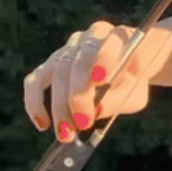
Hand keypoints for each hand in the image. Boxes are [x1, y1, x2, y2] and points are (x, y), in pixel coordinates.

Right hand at [23, 22, 171, 139]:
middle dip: (79, 95)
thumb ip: (119, 99)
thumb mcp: (137, 92)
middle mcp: (89, 38)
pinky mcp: (51, 63)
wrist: (126, 68)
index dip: (104, 60)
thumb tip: (95, 111)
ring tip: (65, 133)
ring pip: (56, 71)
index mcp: (118, 37)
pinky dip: (35, 102)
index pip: (109, 44)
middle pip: (79, 61)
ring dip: (59, 105)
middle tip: (83, 123)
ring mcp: (67, 49)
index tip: (102, 80)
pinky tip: (43, 123)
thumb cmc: (132, 81)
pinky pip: (35, 80)